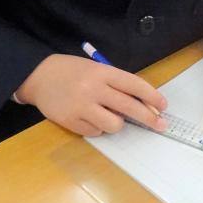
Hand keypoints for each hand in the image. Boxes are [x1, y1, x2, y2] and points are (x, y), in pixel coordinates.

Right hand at [15, 54, 166, 136]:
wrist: (39, 76)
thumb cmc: (73, 72)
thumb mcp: (96, 70)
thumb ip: (117, 85)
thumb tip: (143, 105)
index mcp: (102, 72)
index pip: (134, 84)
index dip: (152, 97)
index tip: (163, 106)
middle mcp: (93, 88)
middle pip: (129, 106)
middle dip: (149, 118)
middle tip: (160, 125)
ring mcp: (81, 106)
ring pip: (114, 124)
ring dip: (118, 124)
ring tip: (109, 116)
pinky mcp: (70, 121)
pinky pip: (96, 132)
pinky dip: (98, 128)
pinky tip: (90, 118)